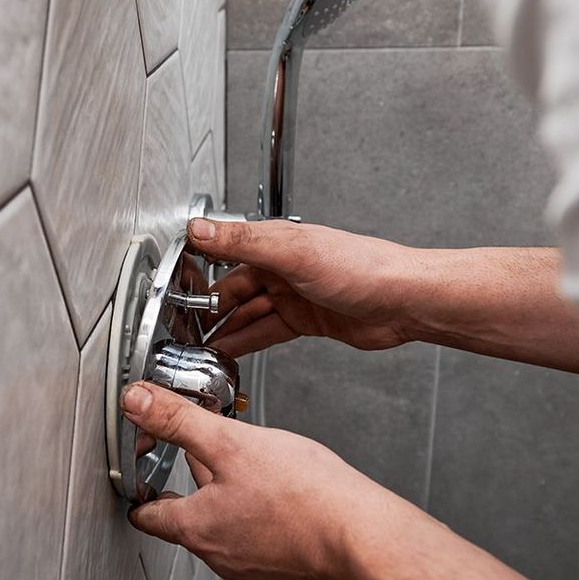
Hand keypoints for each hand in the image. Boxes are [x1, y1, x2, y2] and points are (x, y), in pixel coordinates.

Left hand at [121, 380, 401, 579]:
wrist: (362, 534)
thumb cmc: (305, 497)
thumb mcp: (231, 443)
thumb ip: (179, 421)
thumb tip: (137, 402)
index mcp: (196, 528)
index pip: (146, 515)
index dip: (139, 485)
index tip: (139, 467)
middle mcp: (219, 553)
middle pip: (186, 511)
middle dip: (190, 474)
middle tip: (198, 442)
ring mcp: (251, 562)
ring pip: (223, 517)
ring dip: (225, 486)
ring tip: (243, 456)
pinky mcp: (281, 560)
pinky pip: (254, 527)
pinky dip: (254, 503)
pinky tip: (276, 482)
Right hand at [188, 217, 420, 356]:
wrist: (404, 300)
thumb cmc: (363, 267)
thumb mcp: (294, 252)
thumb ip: (244, 242)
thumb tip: (200, 229)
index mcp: (275, 243)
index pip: (224, 253)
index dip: (198, 271)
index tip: (174, 288)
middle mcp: (282, 267)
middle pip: (232, 290)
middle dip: (208, 310)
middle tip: (183, 329)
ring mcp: (294, 294)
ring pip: (248, 313)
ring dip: (225, 330)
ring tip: (200, 347)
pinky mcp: (307, 320)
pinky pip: (267, 331)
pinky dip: (247, 341)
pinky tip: (231, 351)